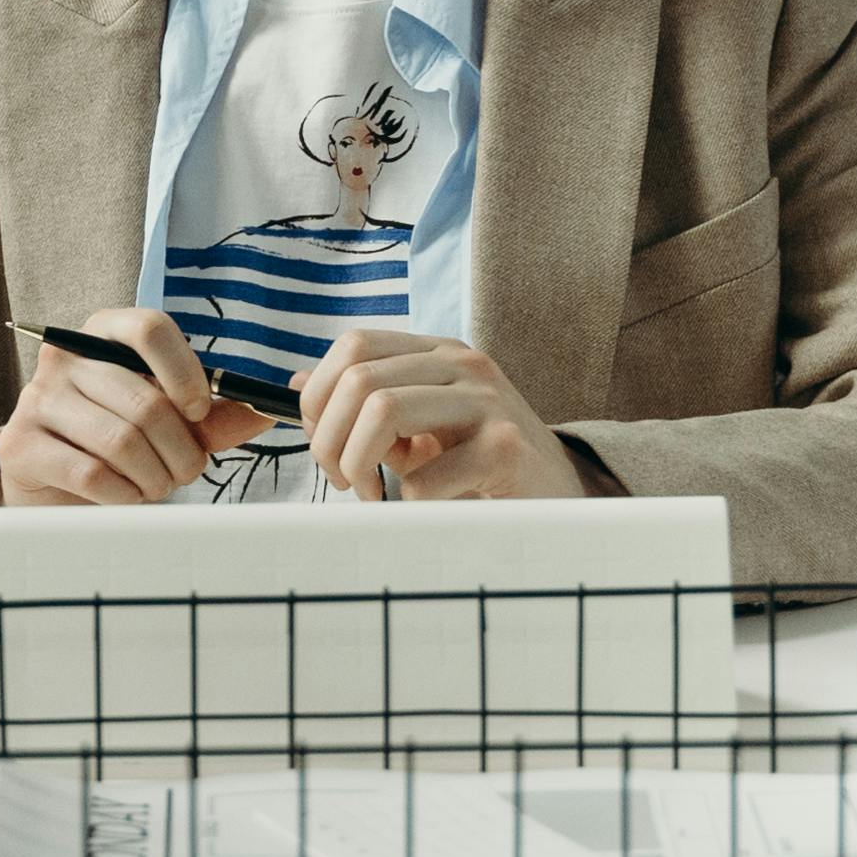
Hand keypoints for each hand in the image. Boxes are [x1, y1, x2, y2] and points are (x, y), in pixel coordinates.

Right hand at [0, 304, 249, 507]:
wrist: (52, 483)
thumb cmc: (118, 441)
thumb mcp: (170, 421)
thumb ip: (214, 416)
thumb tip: (265, 411)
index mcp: (104, 332)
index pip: (149, 327)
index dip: (185, 371)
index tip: (200, 410)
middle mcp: (65, 357)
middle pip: (144, 400)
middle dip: (181, 450)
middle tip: (186, 471)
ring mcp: (37, 399)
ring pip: (121, 441)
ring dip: (155, 477)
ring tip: (157, 485)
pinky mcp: (20, 446)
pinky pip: (91, 474)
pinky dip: (124, 494)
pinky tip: (127, 496)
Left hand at [296, 326, 594, 503]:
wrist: (559, 498)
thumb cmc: (479, 466)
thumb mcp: (420, 426)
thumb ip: (366, 404)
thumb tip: (297, 383)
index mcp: (439, 352)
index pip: (354, 344)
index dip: (319, 395)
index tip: (324, 443)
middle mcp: (464, 364)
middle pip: (359, 378)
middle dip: (330, 440)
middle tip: (344, 482)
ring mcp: (488, 402)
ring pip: (382, 409)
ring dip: (357, 463)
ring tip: (370, 495)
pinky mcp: (506, 448)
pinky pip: (423, 475)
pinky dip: (404, 503)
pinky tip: (418, 512)